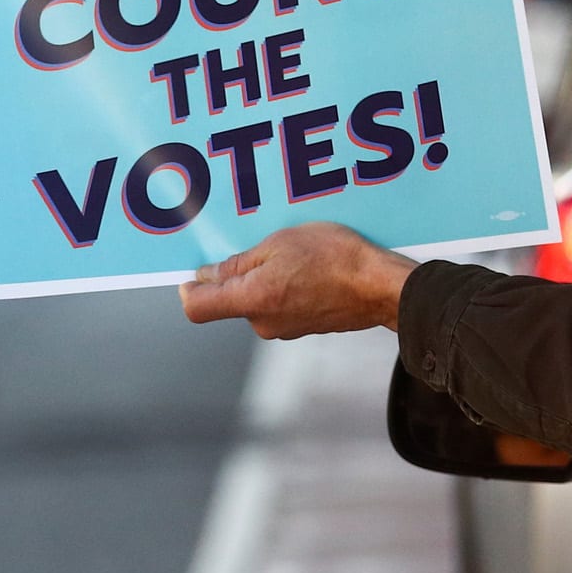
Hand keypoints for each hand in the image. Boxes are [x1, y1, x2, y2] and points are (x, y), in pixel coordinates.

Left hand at [180, 223, 416, 339]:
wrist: (381, 287)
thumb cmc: (335, 259)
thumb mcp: (280, 244)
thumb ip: (239, 262)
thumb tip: (208, 275)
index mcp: (251, 300)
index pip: (198, 308)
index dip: (189, 290)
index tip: (194, 273)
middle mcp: (263, 322)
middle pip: (230, 301)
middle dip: (238, 275)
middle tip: (259, 245)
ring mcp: (284, 328)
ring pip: (258, 301)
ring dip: (266, 278)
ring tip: (292, 253)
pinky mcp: (303, 327)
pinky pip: (281, 305)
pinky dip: (286, 287)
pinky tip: (307, 268)